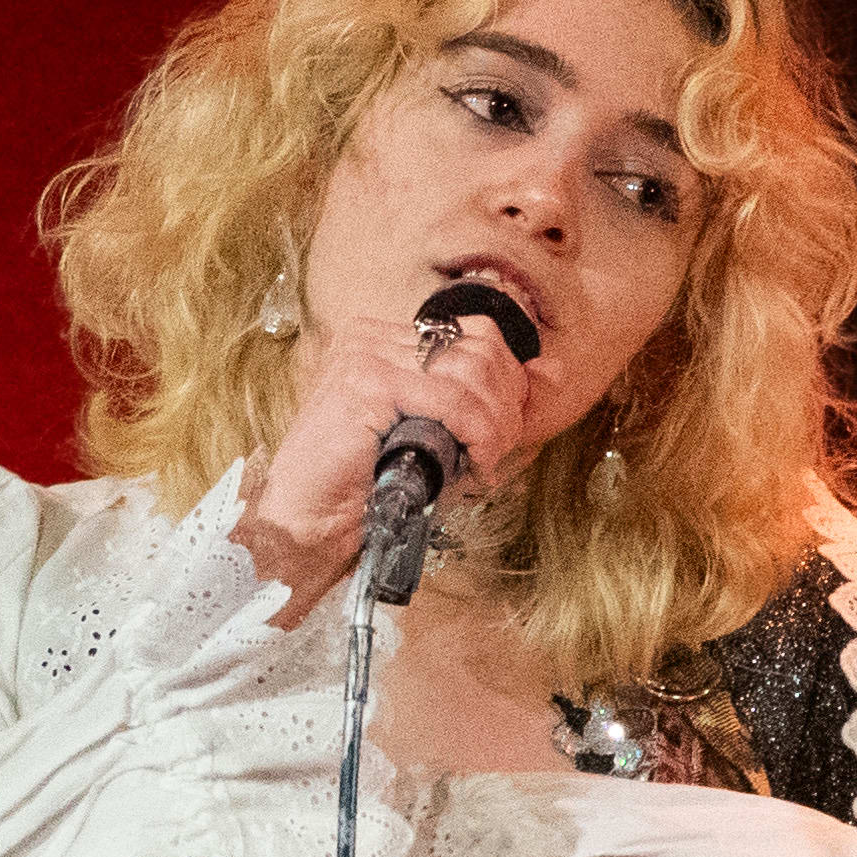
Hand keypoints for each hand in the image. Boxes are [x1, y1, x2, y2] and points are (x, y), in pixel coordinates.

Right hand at [233, 306, 549, 598]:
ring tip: (485, 462)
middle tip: (497, 452)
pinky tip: (471, 462)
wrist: (307, 522)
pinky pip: (453, 400)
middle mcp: (370, 335)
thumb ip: (475, 401)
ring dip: (494, 424)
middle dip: (506, 404)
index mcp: (381, 337)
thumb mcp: (430, 433)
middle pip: (481, 347)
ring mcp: (364, 354)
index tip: (503, 431)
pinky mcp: (365, 383)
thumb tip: (549, 377)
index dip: (507, 382)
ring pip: (472, 372)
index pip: (476, 333)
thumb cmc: (364, 485)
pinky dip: (476, 434)